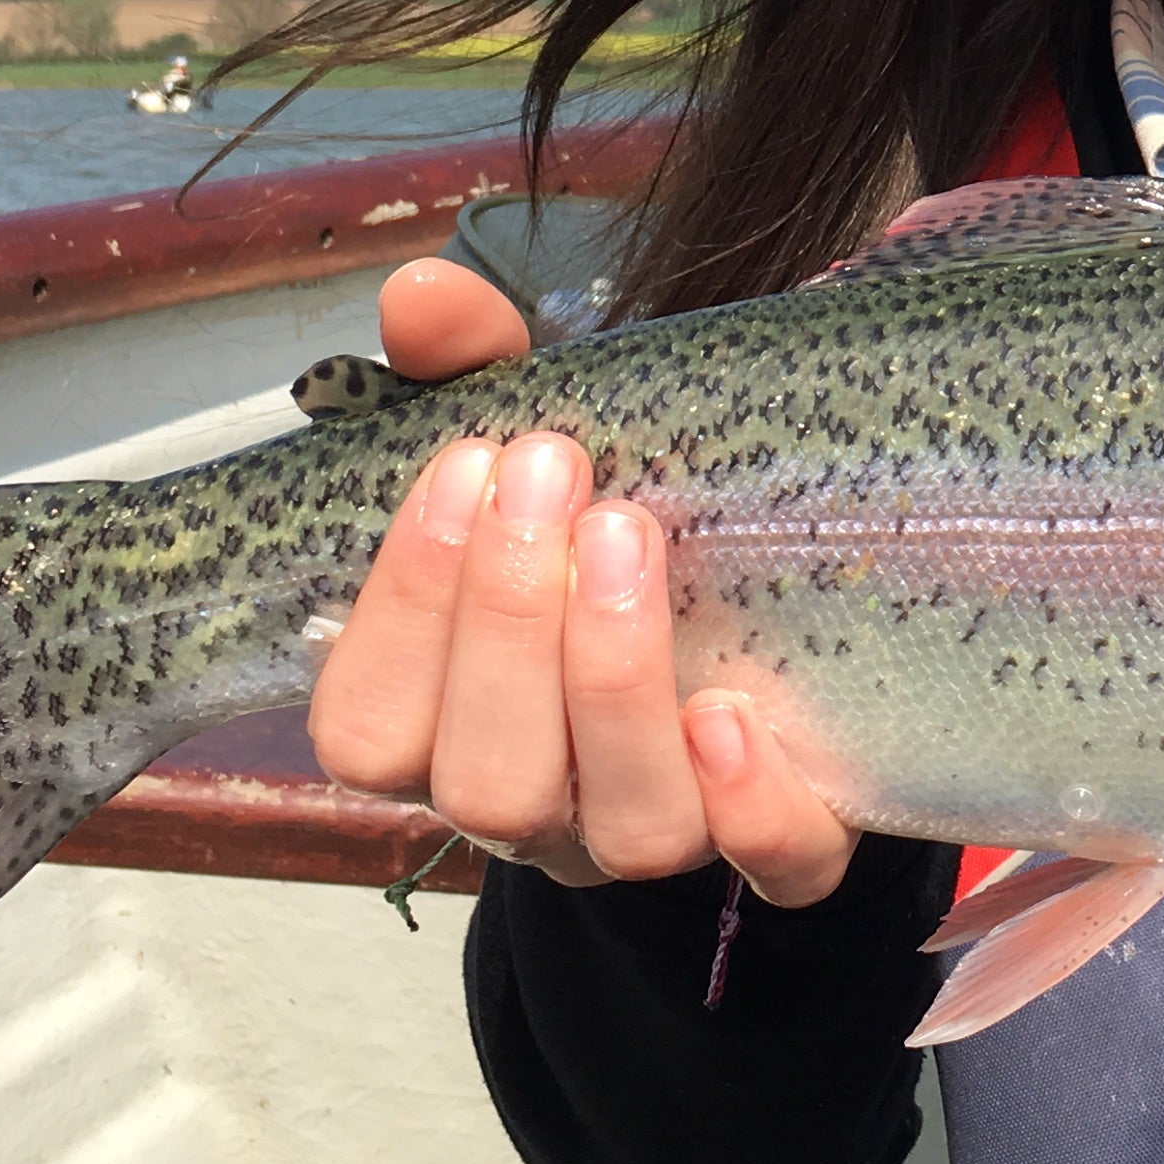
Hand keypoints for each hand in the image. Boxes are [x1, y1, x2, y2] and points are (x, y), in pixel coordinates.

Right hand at [303, 260, 858, 902]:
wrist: (773, 595)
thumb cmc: (615, 517)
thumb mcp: (544, 432)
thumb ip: (473, 367)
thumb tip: (419, 294)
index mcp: (449, 724)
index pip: (369, 729)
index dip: (400, 613)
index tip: (464, 464)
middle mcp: (543, 804)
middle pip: (485, 785)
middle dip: (506, 624)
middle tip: (554, 469)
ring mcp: (663, 831)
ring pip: (622, 831)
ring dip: (611, 685)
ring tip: (631, 536)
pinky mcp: (794, 838)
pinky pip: (774, 869)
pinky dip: (750, 804)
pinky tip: (733, 711)